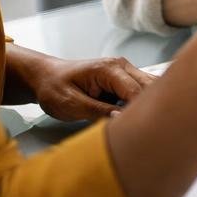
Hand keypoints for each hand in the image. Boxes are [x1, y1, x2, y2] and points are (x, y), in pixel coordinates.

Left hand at [23, 53, 154, 120]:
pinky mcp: (125, 81)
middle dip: (149, 108)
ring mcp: (125, 72)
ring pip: (150, 88)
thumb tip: (121, 118)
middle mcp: (122, 66)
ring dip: (147, 106)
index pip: (136, 91)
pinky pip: (141, 91)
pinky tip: (135, 118)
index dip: (137, 112)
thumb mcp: (71, 104)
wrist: (45, 77)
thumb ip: (97, 111)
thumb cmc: (53, 87)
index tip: (133, 130)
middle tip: (141, 130)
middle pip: (150, 87)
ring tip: (139, 125)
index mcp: (109, 69)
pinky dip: (142, 105)